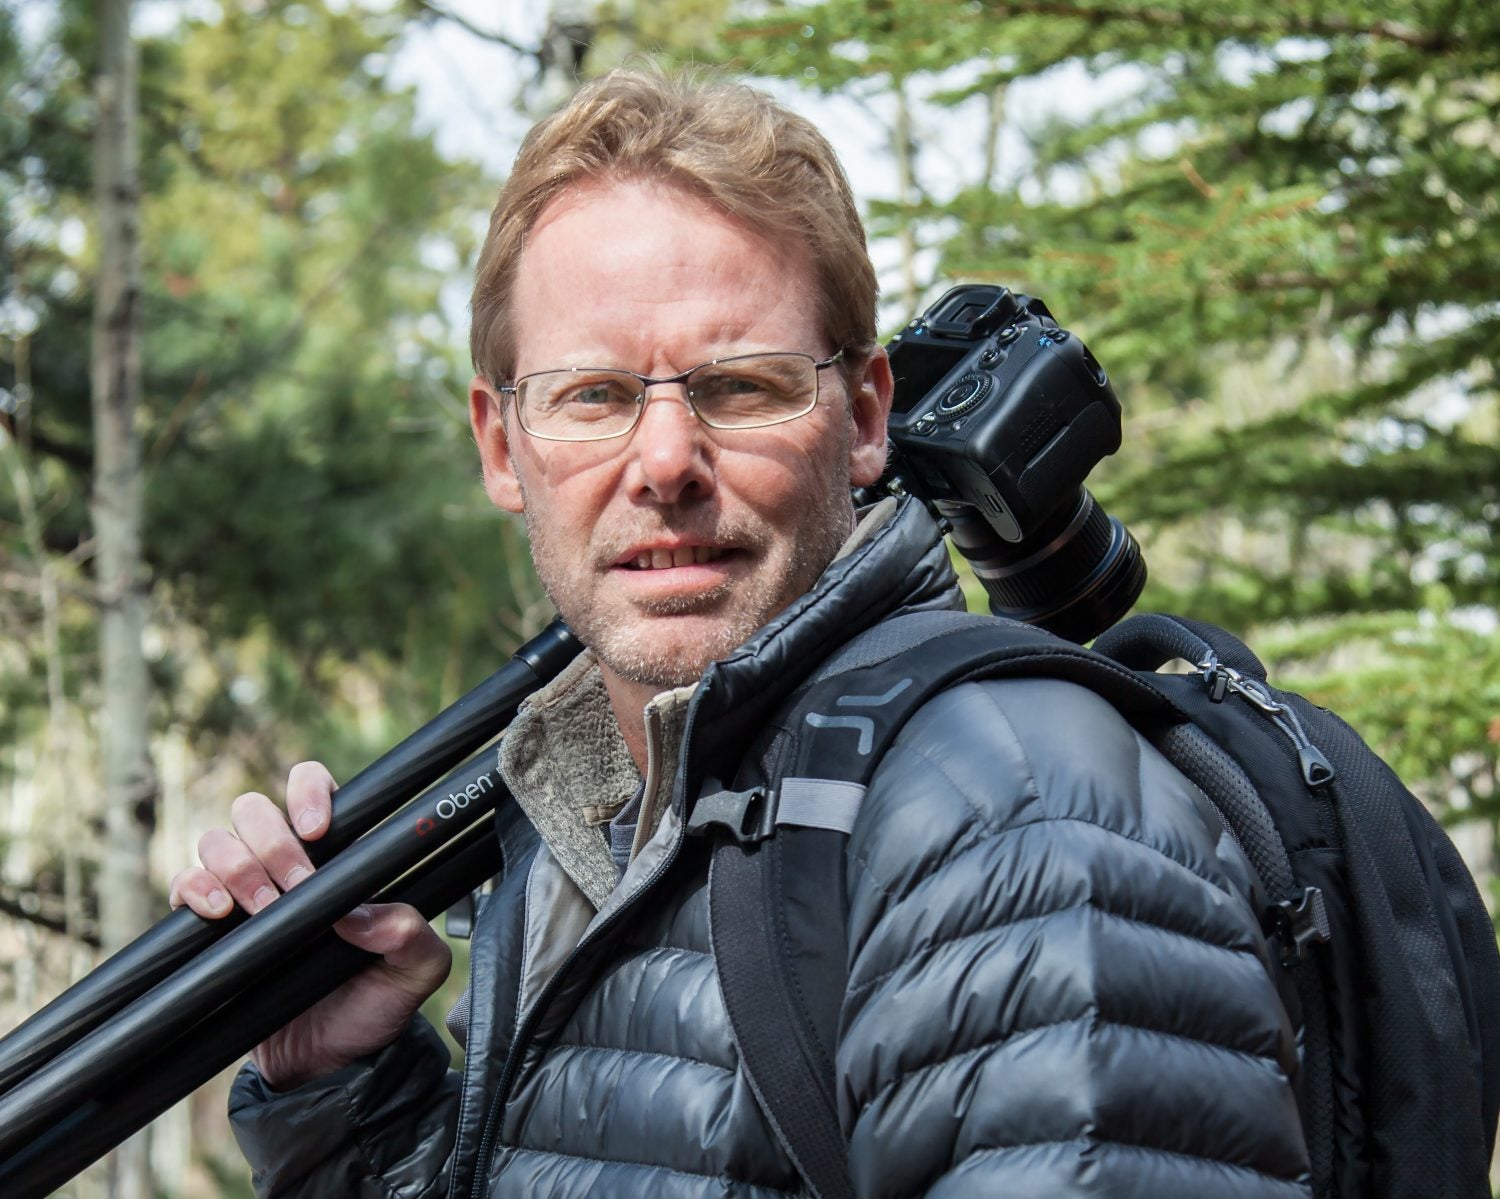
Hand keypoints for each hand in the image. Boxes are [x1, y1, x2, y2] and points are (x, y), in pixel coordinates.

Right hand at [168, 761, 452, 1089]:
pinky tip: (217, 913)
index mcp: (339, 857)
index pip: (314, 788)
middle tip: (294, 887)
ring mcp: (246, 892)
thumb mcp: (414, 973)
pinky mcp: (210, 928)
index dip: (308, 791)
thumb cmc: (374, 1006)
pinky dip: (193, 889)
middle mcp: (289, 864)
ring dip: (235, 867)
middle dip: (272, 843)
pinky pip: (184, 884)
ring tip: (261, 909)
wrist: (327, 1068)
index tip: (316, 829)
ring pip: (217, 840)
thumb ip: (411, 936)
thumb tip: (363, 913)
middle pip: (256, 810)